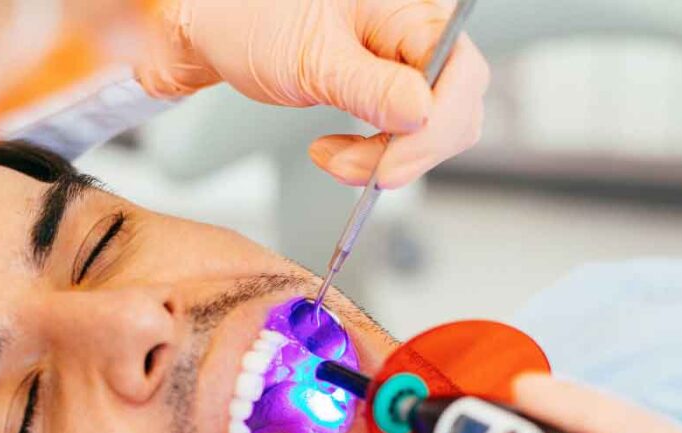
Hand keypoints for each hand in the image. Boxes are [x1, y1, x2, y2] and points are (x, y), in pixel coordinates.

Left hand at [136, 0, 489, 188]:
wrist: (220, 24)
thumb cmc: (253, 18)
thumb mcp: (309, 57)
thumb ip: (370, 87)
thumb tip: (422, 115)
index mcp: (409, 10)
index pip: (461, 74)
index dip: (434, 129)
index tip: (389, 169)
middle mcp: (419, 32)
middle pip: (457, 108)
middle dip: (406, 153)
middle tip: (345, 168)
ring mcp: (409, 62)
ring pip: (435, 130)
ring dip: (387, 161)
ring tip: (330, 158)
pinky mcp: (393, 88)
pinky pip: (409, 134)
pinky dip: (377, 157)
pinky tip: (339, 154)